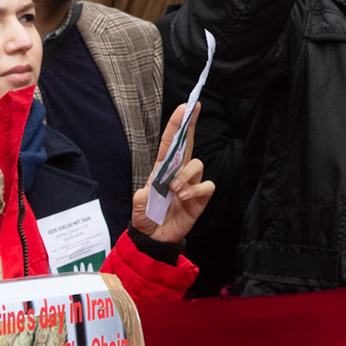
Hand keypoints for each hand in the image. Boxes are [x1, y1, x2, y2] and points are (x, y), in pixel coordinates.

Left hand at [131, 103, 214, 244]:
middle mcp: (179, 172)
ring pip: (198, 164)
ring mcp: (191, 184)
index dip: (177, 124)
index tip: (184, 106)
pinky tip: (185, 198)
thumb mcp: (138, 208)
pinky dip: (197, 190)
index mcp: (163, 169)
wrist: (155, 239)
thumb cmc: (146, 218)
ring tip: (175, 189)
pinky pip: (207, 185)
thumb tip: (147, 192)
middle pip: (188, 143)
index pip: (171, 142)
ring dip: (186, 174)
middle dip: (190, 124)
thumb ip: (141, 199)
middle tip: (193, 108)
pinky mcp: (200, 198)